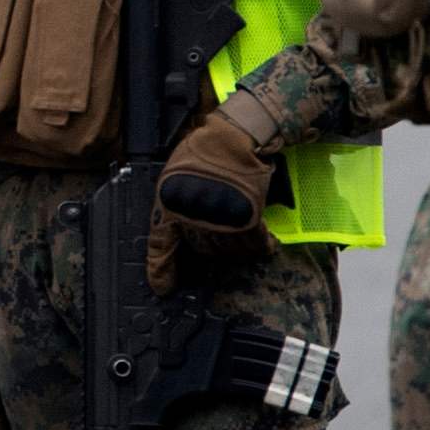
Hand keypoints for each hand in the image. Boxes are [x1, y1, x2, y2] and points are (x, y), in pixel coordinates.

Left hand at [147, 109, 277, 291]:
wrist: (232, 141)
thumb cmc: (200, 154)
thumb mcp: (172, 179)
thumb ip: (172, 206)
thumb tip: (176, 231)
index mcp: (170, 208)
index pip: (161, 246)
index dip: (161, 270)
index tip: (162, 289)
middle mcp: (193, 219)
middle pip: (201, 250)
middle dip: (208, 247)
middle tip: (219, 233)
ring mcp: (221, 222)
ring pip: (227, 251)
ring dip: (235, 248)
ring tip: (241, 236)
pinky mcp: (247, 220)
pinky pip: (254, 245)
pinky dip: (261, 246)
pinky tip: (267, 245)